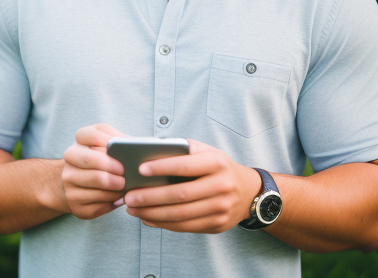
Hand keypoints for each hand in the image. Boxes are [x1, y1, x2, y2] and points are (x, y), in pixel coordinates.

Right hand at [62, 123, 125, 219]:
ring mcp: (69, 182)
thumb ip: (119, 141)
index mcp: (79, 141)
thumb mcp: (109, 145)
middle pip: (88, 159)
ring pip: (94, 182)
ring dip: (113, 186)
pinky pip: (96, 203)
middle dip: (108, 165)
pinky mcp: (75, 204)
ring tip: (125, 185)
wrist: (80, 184)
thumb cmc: (103, 160)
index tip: (117, 146)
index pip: (86, 134)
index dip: (103, 140)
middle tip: (123, 171)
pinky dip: (111, 200)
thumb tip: (134, 145)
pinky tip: (119, 197)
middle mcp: (70, 159)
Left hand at [124, 139, 260, 232]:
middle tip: (129, 196)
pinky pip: (185, 227)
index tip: (140, 169)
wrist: (248, 191)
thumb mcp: (206, 151)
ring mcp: (221, 208)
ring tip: (133, 209)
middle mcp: (221, 185)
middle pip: (180, 194)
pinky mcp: (216, 225)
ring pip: (181, 214)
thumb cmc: (217, 166)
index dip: (162, 167)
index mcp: (217, 162)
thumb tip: (150, 154)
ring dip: (152, 213)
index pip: (186, 165)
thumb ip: (183, 150)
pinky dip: (163, 224)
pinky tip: (147, 218)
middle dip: (151, 196)